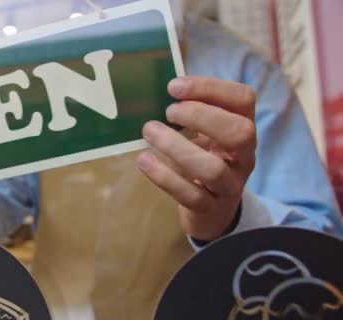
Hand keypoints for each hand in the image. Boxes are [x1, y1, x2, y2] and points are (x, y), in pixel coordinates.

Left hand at [137, 76, 256, 240]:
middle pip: (240, 132)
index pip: (243, 99)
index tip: (174, 86)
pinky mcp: (210, 210)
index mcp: (243, 128)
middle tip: (168, 111)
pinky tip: (144, 160)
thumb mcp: (203, 133)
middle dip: (201, 116)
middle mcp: (244, 156)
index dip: (210, 88)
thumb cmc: (202, 160)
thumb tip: (156, 87)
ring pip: (213, 168)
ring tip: (150, 131)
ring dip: (177, 147)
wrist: (212, 212)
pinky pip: (191, 195)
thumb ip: (189, 112)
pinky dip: (164, 176)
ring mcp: (230, 185)